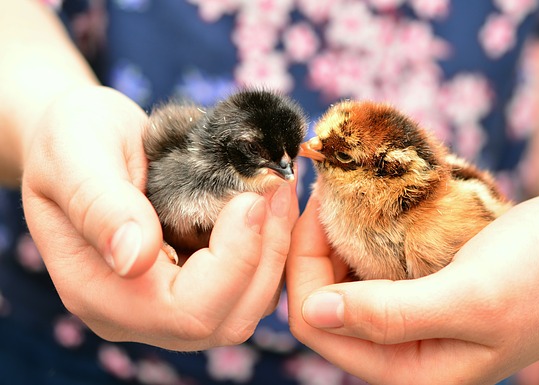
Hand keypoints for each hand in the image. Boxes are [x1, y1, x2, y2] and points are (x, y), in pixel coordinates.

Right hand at [22, 86, 297, 350]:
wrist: (79, 139)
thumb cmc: (70, 138)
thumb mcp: (75, 150)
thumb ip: (99, 204)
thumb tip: (135, 259)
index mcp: (98, 292)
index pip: (187, 310)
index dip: (233, 262)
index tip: (250, 199)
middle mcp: (136, 313)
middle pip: (227, 318)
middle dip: (265, 253)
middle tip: (278, 187)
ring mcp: (168, 304)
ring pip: (248, 305)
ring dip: (275, 249)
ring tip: (278, 190)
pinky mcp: (195, 285)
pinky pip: (250, 285)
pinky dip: (270, 247)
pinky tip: (270, 204)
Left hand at [287, 192, 538, 384]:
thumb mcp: (471, 299)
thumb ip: (390, 316)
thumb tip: (311, 314)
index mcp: (408, 367)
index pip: (315, 323)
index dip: (301, 265)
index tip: (311, 206)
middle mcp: (402, 346)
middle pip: (322, 297)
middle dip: (313, 244)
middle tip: (323, 190)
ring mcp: (411, 313)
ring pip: (344, 274)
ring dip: (336, 232)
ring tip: (341, 189)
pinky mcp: (422, 282)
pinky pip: (372, 258)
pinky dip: (363, 228)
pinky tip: (367, 200)